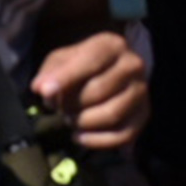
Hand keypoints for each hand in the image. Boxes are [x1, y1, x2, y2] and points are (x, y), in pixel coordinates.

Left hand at [34, 28, 146, 149]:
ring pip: (111, 114)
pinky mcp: (144, 115)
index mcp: (112, 45)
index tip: (45, 92)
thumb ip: (50, 71)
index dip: (66, 78)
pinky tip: (79, 136)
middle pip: (99, 91)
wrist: (112, 72)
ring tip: (69, 120)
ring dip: (83, 122)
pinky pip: (122, 135)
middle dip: (72, 104)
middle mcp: (133, 65)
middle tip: (58, 108)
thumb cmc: (82, 65)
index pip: (90, 62)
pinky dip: (96, 141)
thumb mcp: (63, 59)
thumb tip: (41, 88)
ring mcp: (141, 91)